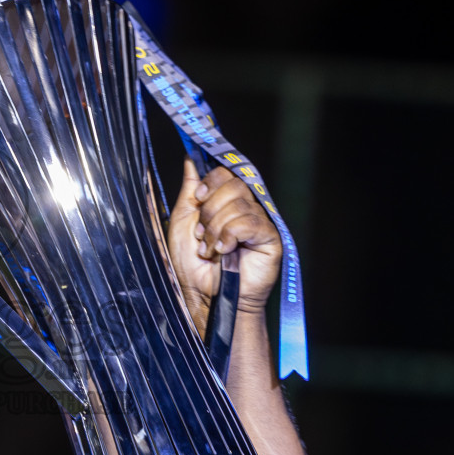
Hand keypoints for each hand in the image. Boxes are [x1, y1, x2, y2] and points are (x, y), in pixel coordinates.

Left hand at [167, 157, 281, 327]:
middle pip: (232, 185)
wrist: (204, 297)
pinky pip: (249, 222)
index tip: (198, 198)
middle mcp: (245, 209)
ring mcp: (259, 223)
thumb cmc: (193, 265)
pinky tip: (225, 251)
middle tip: (202, 235)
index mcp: (226, 203)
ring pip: (238, 204)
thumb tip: (191, 157)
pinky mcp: (270, 238)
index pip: (225, 173)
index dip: (211, 182)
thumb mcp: (183, 221)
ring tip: (211, 250)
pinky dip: (230, 236)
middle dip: (210, 211)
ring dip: (215, 229)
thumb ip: (190, 189)